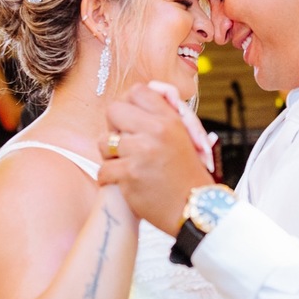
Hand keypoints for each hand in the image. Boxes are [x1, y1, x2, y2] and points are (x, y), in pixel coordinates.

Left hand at [97, 84, 212, 235]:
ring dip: (110, 155)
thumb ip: (165, 114)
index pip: (138, 91)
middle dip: (115, 126)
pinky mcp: (130, 175)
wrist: (194, 208)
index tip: (132, 120)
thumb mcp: (185, 136)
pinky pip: (104, 168)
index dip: (130, 104)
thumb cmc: (188, 174)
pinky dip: (110, 177)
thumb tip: (148, 90)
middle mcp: (156, 131)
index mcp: (170, 119)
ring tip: (126, 164)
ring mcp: (141, 153)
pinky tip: (123, 182)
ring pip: (104, 142)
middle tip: (125, 142)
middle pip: (114, 110)